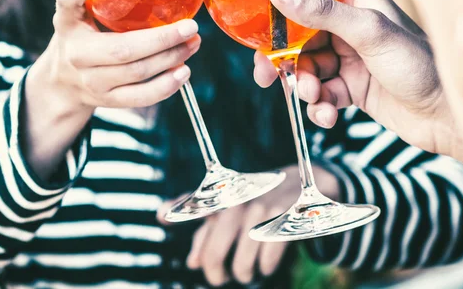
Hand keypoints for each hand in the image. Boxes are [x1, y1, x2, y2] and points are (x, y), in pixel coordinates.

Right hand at [23, 0, 200, 180]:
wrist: (61, 81)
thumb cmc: (81, 34)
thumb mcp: (79, 10)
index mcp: (67, 22)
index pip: (68, 0)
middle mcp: (76, 54)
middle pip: (122, 49)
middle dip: (161, 38)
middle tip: (190, 26)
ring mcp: (92, 82)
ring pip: (137, 73)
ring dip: (171, 58)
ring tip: (193, 43)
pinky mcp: (108, 101)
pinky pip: (140, 97)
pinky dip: (166, 85)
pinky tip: (183, 71)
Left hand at [157, 165, 339, 285]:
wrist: (301, 183)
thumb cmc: (257, 200)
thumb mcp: (231, 209)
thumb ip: (206, 232)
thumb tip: (191, 261)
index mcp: (224, 196)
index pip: (198, 203)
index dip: (179, 208)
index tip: (161, 214)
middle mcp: (239, 200)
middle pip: (214, 255)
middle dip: (215, 274)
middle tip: (221, 277)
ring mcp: (262, 210)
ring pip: (241, 266)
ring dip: (244, 273)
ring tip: (247, 267)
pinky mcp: (285, 221)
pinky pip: (266, 263)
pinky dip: (266, 267)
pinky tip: (268, 259)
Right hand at [254, 0, 450, 154]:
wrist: (449, 117)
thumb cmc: (419, 64)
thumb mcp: (368, 32)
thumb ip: (322, 12)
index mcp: (355, 0)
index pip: (305, 0)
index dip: (279, 18)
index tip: (260, 38)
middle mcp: (350, 25)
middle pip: (300, 39)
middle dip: (288, 61)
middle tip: (269, 78)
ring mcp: (350, 57)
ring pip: (309, 68)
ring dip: (306, 86)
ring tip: (316, 99)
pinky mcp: (353, 86)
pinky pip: (323, 92)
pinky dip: (320, 105)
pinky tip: (328, 115)